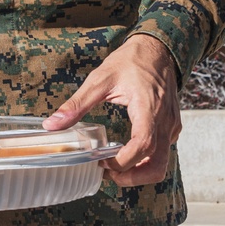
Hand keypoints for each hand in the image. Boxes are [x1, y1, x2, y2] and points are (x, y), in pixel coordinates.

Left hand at [43, 34, 181, 186]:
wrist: (159, 48)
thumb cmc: (133, 60)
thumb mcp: (100, 79)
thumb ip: (77, 104)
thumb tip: (52, 125)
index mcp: (149, 108)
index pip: (143, 146)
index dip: (123, 162)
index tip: (102, 163)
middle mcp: (165, 121)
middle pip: (157, 165)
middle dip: (133, 177)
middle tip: (109, 174)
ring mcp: (171, 125)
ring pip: (162, 162)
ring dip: (140, 172)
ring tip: (115, 167)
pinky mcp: (171, 126)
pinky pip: (163, 151)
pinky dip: (146, 160)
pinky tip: (126, 153)